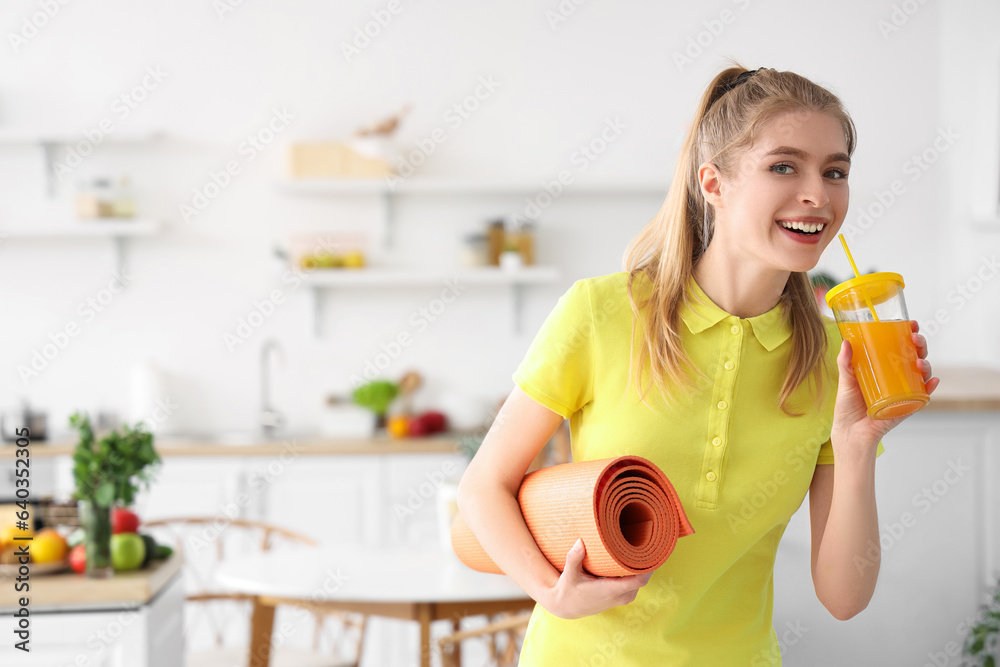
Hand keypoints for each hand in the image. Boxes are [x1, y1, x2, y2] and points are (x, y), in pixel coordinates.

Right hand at [540, 539, 652, 619]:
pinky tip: (636, 558)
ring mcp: (624, 598)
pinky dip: (638, 572)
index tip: (651, 550)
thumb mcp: (569, 574)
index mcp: (611, 590)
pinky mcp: (623, 596)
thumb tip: (580, 541)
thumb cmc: (570, 589)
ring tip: (642, 546)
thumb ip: (574, 558)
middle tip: (647, 540)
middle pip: (644, 578)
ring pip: (642, 580)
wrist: (569, 607)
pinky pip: (637, 583)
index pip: (639, 580)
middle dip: (647, 562)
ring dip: (643, 566)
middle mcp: (621, 596)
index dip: (649, 567)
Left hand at [831, 320, 939, 449]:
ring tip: (918, 361)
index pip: (901, 347)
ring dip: (926, 364)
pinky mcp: (907, 407)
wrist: (850, 432)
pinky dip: (930, 388)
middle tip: (914, 339)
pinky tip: (933, 381)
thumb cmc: (848, 406)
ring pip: (923, 374)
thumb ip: (845, 363)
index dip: (909, 334)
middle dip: (920, 345)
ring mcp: (904, 392)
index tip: (911, 323)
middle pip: (916, 357)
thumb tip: (846, 343)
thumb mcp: (846, 381)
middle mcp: (898, 378)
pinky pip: (924, 397)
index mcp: (885, 368)